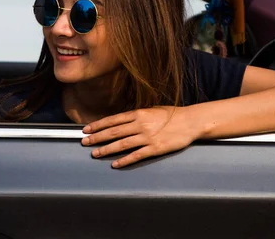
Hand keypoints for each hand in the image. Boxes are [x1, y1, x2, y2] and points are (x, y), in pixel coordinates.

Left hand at [81, 106, 200, 167]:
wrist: (190, 122)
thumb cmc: (171, 115)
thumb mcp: (151, 110)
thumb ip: (135, 116)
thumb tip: (119, 121)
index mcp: (138, 114)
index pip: (113, 120)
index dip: (98, 125)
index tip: (86, 129)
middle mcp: (140, 125)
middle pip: (113, 132)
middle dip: (96, 137)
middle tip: (84, 142)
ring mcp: (147, 137)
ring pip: (121, 144)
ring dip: (106, 149)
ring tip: (95, 154)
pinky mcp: (155, 148)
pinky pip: (136, 155)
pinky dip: (124, 160)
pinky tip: (115, 164)